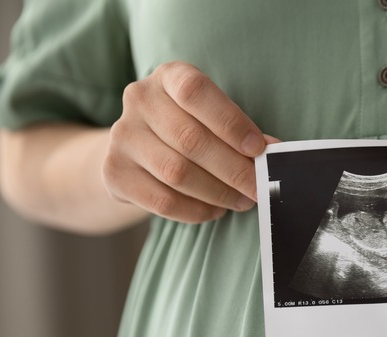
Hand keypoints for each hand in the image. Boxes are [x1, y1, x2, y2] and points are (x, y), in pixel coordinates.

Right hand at [103, 61, 278, 222]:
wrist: (136, 150)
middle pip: (190, 140)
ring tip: (241, 201)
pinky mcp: (114, 172)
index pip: (196, 92)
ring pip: (176, 173)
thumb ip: (239, 131)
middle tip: (259, 187)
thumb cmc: (189, 128)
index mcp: (168, 76)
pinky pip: (162, 201)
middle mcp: (139, 99)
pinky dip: (196, 210)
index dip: (230, 122)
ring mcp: (122, 135)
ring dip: (217, 193)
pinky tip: (215, 210)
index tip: (259, 149)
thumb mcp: (212, 117)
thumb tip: (272, 151)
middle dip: (234, 169)